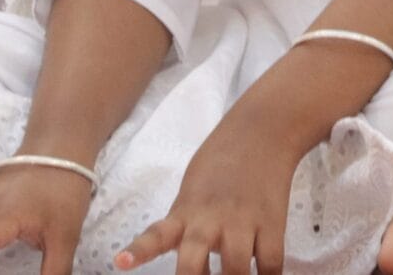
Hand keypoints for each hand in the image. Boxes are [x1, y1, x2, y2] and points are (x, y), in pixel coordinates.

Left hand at [118, 107, 308, 274]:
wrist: (261, 131)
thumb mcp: (193, 192)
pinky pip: (271, 263)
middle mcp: (209, 219)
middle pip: (193, 261)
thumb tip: (198, 268)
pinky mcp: (272, 222)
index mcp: (185, 211)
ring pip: (236, 269)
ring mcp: (242, 222)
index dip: (137, 252)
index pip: (155, 235)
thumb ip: (188, 228)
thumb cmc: (220, 162)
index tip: (120, 264)